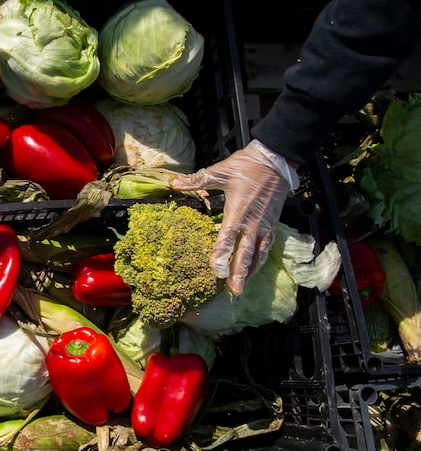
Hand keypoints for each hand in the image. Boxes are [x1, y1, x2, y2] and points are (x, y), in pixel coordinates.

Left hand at [169, 140, 297, 295]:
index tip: (216, 269)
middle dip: (239, 273)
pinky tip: (254, 270)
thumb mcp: (220, 171)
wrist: (276, 160)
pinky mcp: (273, 224)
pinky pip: (267, 247)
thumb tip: (173, 183)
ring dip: (250, 271)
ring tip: (242, 287)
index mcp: (238, 211)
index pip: (228, 238)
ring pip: (258, 253)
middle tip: (233, 290)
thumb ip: (196, 180)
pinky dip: (260, 260)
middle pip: (245, 253)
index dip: (222, 255)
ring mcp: (265, 225)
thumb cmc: (247, 166)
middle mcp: (252, 222)